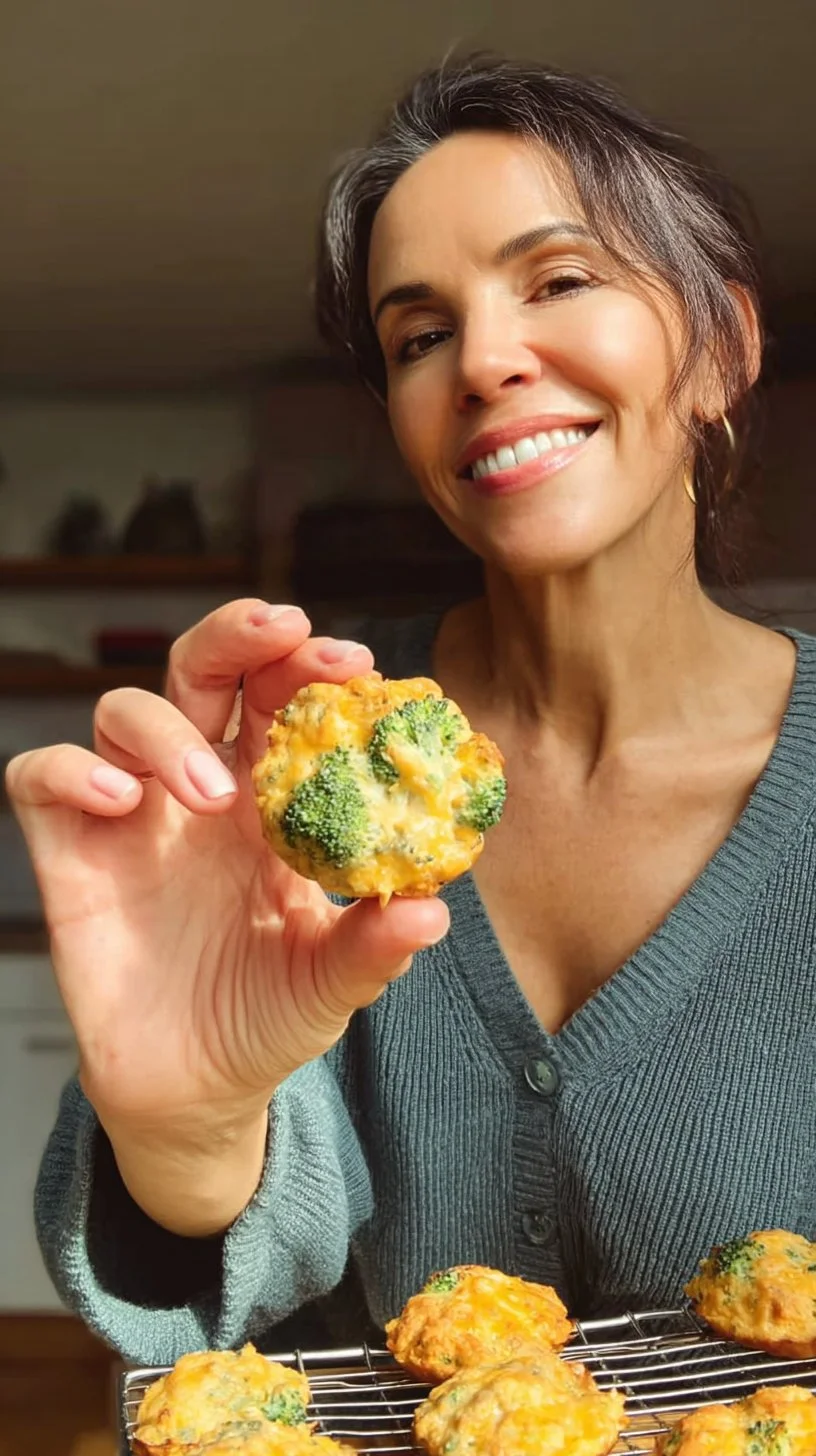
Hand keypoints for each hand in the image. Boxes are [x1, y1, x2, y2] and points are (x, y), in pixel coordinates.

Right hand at [6, 601, 449, 1139]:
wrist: (193, 1091)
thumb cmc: (267, 1018)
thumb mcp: (329, 985)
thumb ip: (373, 946)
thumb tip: (432, 910)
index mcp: (271, 802)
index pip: (284, 701)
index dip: (311, 667)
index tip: (355, 662)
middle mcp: (199, 791)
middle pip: (204, 671)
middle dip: (239, 635)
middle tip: (284, 630)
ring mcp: (131, 817)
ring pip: (125, 711)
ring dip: (169, 729)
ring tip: (211, 794)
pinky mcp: (69, 853)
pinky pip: (42, 777)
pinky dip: (72, 769)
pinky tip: (119, 801)